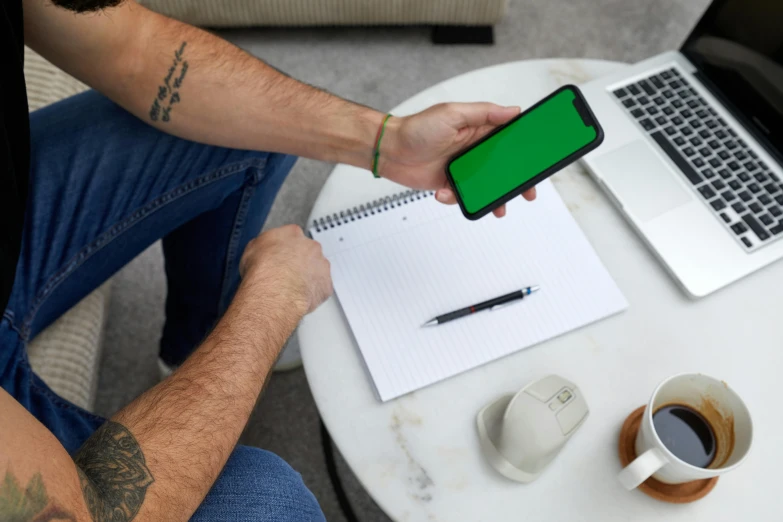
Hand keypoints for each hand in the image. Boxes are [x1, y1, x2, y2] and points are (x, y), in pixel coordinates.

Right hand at [240, 225, 332, 314]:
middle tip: (286, 274)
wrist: (275, 290)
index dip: (285, 250)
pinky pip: (321, 288)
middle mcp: (311, 246)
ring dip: (307, 277)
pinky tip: (299, 297)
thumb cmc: (263, 270)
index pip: (292, 236)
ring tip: (291, 289)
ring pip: (317, 270)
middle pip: (308, 252)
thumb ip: (265, 245)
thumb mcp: (252, 248)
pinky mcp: (326, 284)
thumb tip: (265, 250)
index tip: (280, 258)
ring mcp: (322, 265)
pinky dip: (312, 293)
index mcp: (292, 233)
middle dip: (299, 262)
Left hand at [378, 103, 536, 216]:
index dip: (525, 150)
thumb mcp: (453, 114)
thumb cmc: (416, 128)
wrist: (388, 150)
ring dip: (493, 197)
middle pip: (503, 167)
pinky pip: (462, 196)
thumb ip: (484, 113)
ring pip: (485, 186)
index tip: (539, 161)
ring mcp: (461, 168)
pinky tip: (444, 192)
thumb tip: (513, 110)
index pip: (509, 140)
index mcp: (478, 131)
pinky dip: (456, 198)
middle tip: (527, 192)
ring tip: (498, 207)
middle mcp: (473, 150)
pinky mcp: (449, 183)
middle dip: (516, 181)